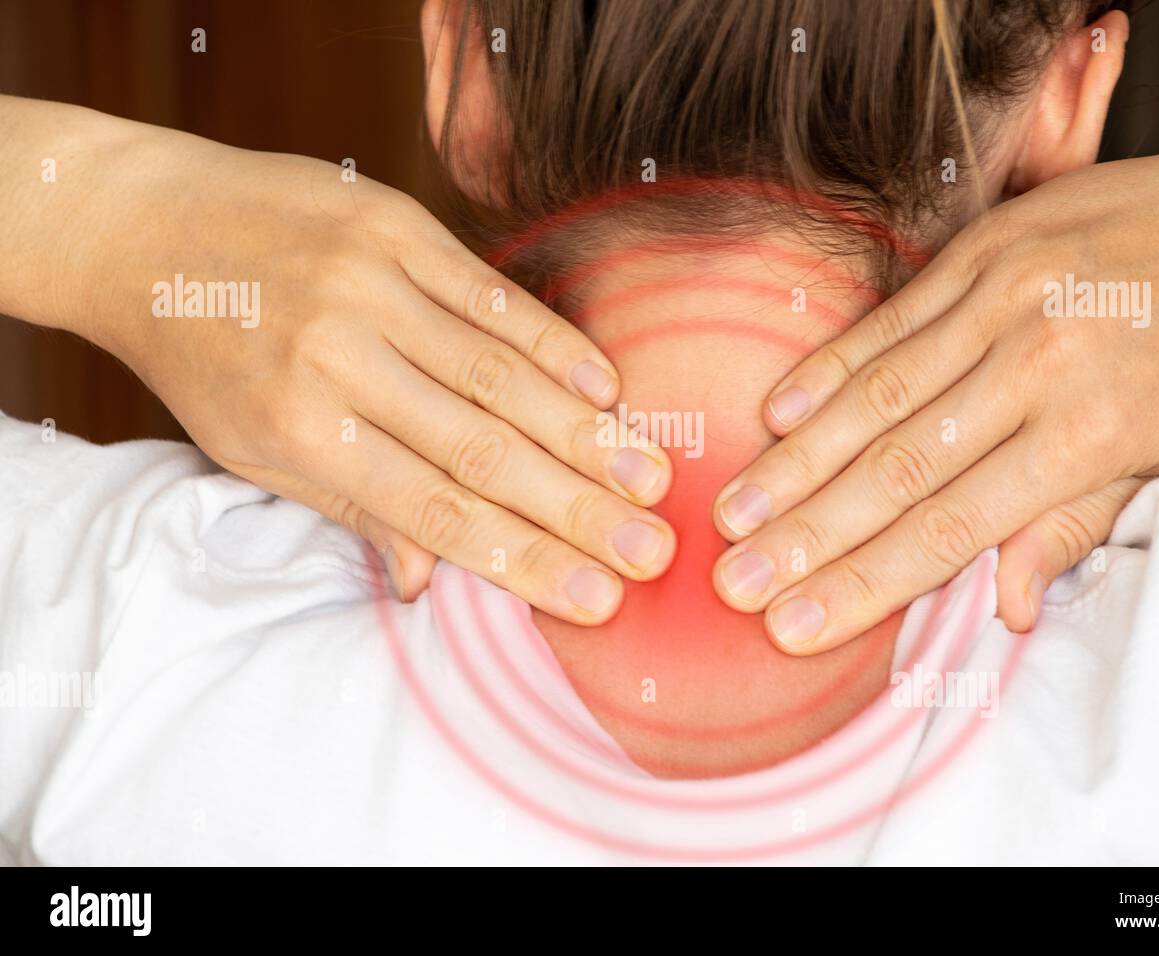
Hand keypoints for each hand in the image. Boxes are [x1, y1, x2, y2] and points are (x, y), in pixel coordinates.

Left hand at [3, 101, 673, 621]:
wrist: (143, 226)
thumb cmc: (205, 353)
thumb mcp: (251, 449)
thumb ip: (352, 509)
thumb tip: (427, 586)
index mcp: (300, 431)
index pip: (433, 510)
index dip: (521, 558)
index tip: (595, 597)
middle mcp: (337, 360)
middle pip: (481, 448)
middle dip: (576, 509)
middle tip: (653, 551)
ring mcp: (368, 287)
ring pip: (498, 374)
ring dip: (584, 432)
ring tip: (651, 479)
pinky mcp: (392, 227)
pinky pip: (489, 292)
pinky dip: (552, 341)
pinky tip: (608, 385)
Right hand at [710, 116, 1158, 651]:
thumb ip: (1073, 526)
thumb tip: (1001, 609)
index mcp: (1088, 435)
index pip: (952, 529)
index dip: (864, 582)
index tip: (794, 623)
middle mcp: (1037, 368)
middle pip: (899, 469)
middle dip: (808, 533)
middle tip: (735, 579)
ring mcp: (1005, 300)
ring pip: (879, 395)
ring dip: (797, 461)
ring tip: (735, 513)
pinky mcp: (984, 248)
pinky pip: (890, 318)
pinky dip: (827, 368)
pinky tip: (774, 414)